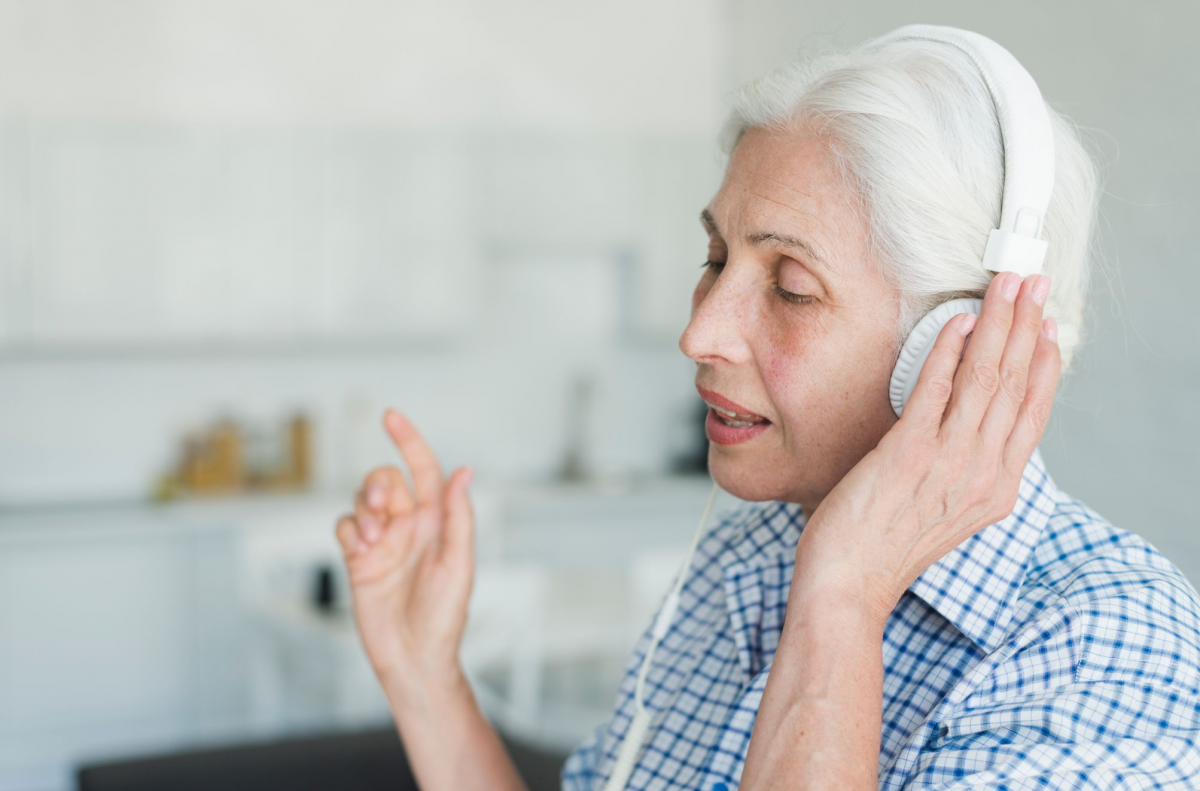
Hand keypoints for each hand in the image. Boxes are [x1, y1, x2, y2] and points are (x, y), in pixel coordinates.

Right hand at [335, 408, 476, 699]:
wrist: (414, 657)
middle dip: (378, 486)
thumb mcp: (458, 564)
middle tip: (382, 512)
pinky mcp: (359, 559)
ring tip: (374, 542)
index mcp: (437, 521)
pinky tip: (360, 550)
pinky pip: (344, 526)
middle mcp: (409, 526)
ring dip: (363, 512)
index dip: (408, 440)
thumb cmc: (444, 616)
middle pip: (385, 480)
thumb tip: (464, 472)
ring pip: (361, 501)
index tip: (390, 415)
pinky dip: (348, 529)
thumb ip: (458, 517)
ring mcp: (383, 541)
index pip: (423, 469)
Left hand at [792, 271, 1060, 621]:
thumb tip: (968, 424)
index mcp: (996, 489)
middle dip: (1027, 326)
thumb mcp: (944, 511)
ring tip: (1005, 286)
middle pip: (1016, 385)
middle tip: (1034, 283)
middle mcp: (983, 474)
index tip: (1047, 325)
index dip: (1044, 363)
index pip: (1034, 413)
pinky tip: (957, 323)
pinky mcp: (908, 454)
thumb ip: (964, 470)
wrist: (848, 586)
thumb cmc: (884, 547)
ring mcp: (949, 463)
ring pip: (986, 379)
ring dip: (998, 324)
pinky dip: (948, 352)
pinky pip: (935, 390)